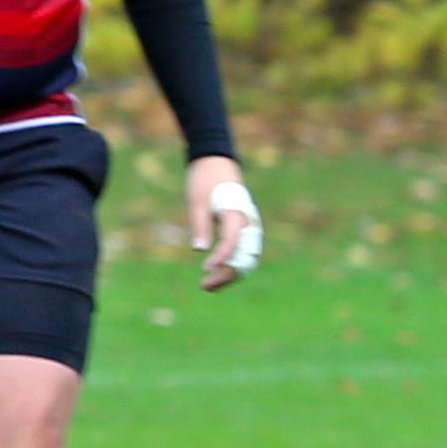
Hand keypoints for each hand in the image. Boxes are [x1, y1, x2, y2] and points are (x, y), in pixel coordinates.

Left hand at [188, 155, 262, 289]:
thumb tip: (199, 250)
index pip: (232, 242)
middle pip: (245, 256)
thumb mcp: (197, 201)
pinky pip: (245, 253)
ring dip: (231, 274)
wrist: (216, 161)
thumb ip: (200, 225)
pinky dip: (233, 266)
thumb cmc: (204, 179)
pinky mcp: (245, 228)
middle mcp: (248, 222)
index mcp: (236, 213)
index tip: (205, 269)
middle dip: (227, 274)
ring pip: (247, 258)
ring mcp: (249, 225)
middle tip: (204, 286)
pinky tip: (217, 273)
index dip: (220, 258)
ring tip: (208, 286)